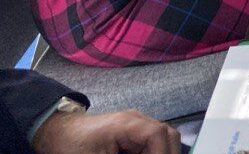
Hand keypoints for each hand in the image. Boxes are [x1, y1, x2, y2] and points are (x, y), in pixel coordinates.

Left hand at [31, 108, 179, 153]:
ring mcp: (136, 126)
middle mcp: (137, 121)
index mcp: (127, 124)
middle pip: (167, 135)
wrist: (57, 134)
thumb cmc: (71, 147)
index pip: (158, 134)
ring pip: (163, 140)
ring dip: (160, 153)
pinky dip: (152, 153)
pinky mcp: (132, 134)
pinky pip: (151, 144)